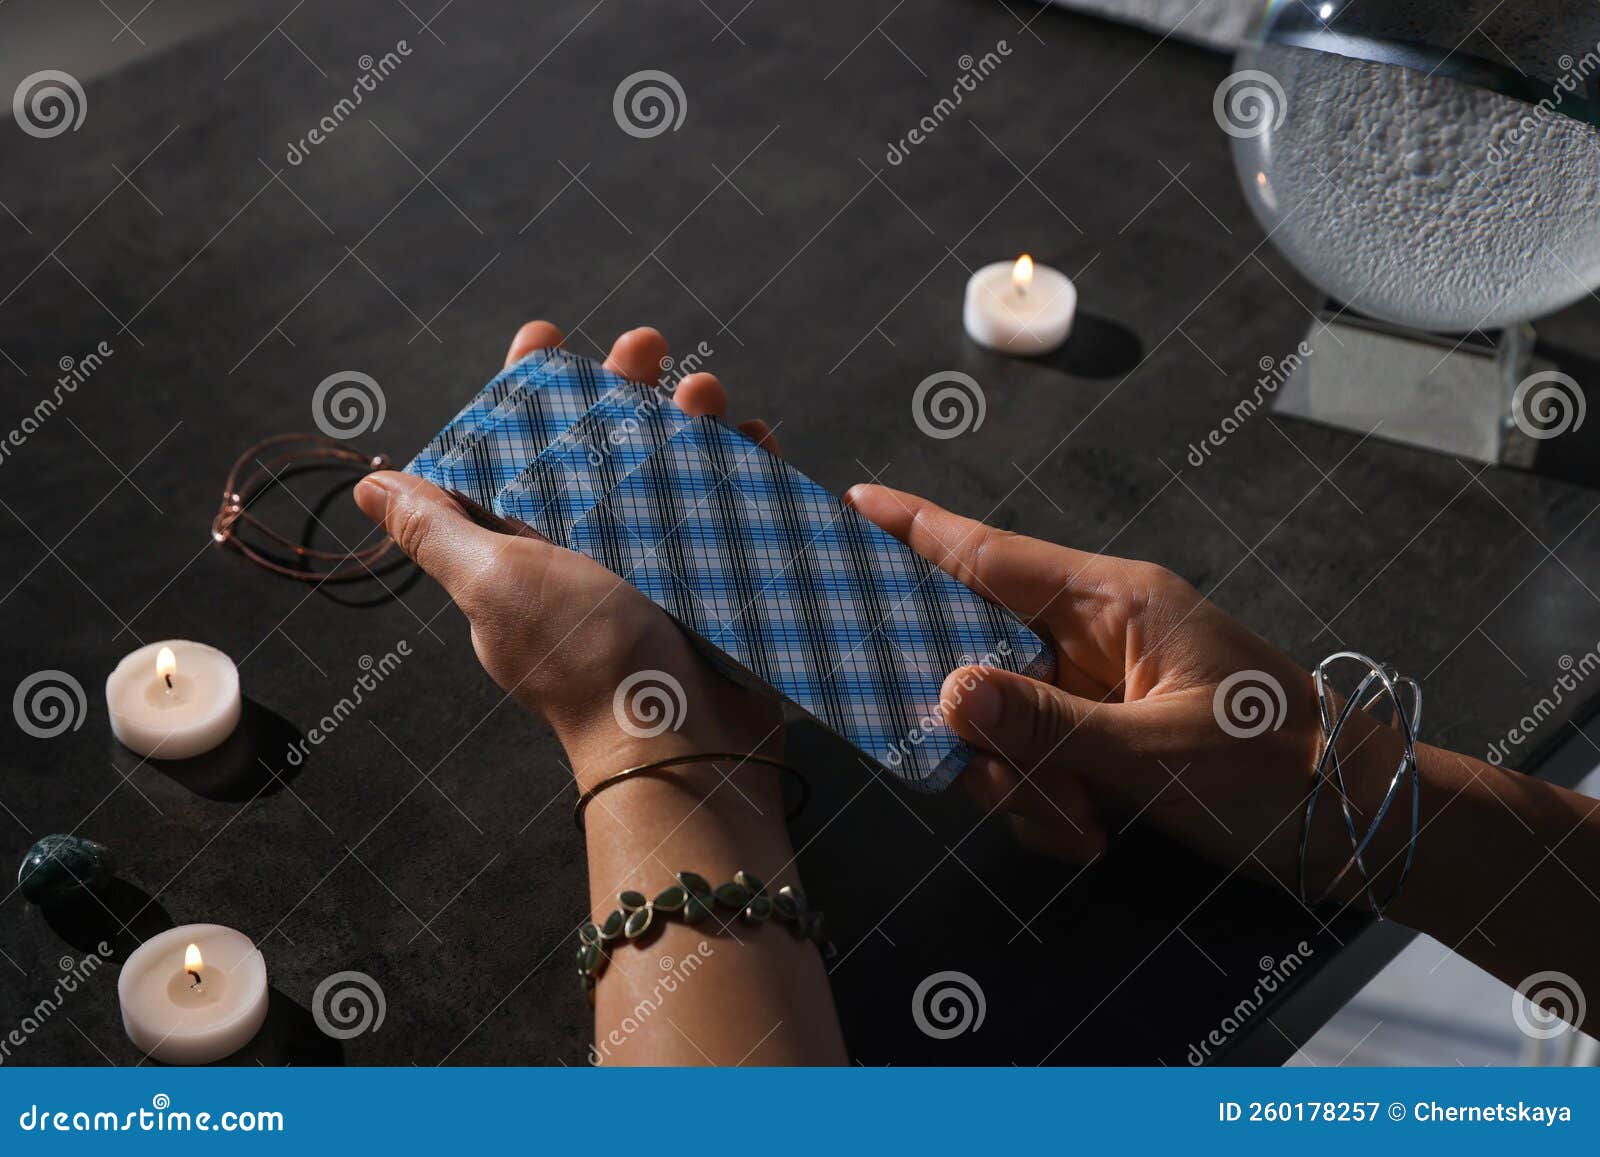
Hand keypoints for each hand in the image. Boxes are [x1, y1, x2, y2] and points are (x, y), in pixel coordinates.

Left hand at [353, 321, 782, 786]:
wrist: (680, 746)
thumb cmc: (582, 663)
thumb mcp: (496, 584)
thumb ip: (438, 531)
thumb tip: (371, 487)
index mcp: (527, 549)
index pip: (518, 452)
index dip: (528, 391)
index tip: (546, 337)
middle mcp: (589, 553)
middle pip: (603, 448)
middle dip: (622, 388)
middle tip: (648, 344)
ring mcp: (656, 567)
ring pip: (672, 471)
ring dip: (689, 421)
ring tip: (708, 391)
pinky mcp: (713, 583)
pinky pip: (727, 512)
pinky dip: (744, 472)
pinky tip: (757, 442)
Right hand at [843, 484, 1363, 893]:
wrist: (1359, 826)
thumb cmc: (1282, 770)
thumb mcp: (1162, 754)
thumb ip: (1048, 726)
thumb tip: (948, 694)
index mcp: (1111, 603)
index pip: (989, 555)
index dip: (913, 530)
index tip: (847, 505)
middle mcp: (1091, 635)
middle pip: (973, 655)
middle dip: (972, 725)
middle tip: (991, 775)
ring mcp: (1093, 687)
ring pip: (995, 720)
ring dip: (1016, 781)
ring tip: (1080, 822)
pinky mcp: (1099, 736)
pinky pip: (1029, 760)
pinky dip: (1044, 803)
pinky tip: (1090, 831)